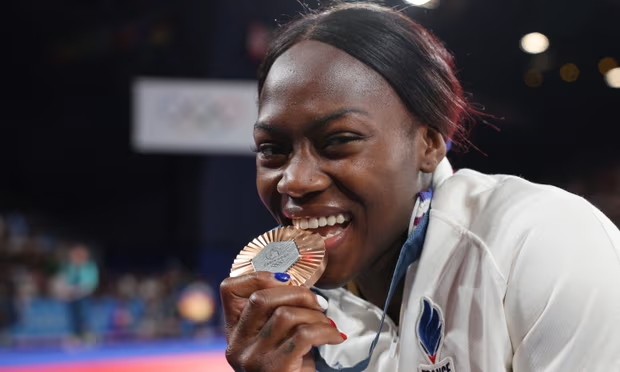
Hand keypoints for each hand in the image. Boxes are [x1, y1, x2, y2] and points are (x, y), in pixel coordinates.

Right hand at [220, 271, 345, 371]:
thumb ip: (275, 313)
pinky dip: (326, 331)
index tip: (287, 279)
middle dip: (298, 293)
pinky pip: (304, 335)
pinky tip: (335, 336)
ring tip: (327, 324)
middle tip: (319, 303)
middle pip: (261, 298)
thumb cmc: (290, 368)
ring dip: (315, 315)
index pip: (229, 289)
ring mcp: (253, 359)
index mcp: (234, 332)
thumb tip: (297, 282)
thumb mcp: (274, 339)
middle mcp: (237, 345)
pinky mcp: (275, 369)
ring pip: (285, 314)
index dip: (258, 276)